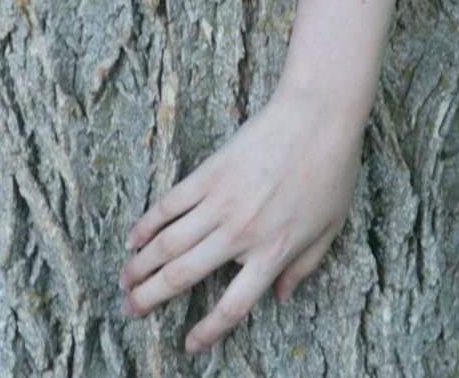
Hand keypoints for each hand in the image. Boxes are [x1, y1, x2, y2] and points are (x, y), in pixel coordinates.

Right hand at [117, 87, 364, 357]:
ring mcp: (222, 202)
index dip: (208, 331)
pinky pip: (169, 204)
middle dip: (149, 299)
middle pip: (182, 277)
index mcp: (273, 251)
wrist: (320, 114)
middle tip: (129, 310)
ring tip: (124, 281)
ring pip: (167, 245)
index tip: (189, 344)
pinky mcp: (210, 173)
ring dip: (140, 267)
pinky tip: (133, 238)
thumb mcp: (332, 224)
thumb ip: (306, 265)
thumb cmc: (333, 167)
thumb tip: (283, 297)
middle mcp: (241, 233)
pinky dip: (147, 224)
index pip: (233, 306)